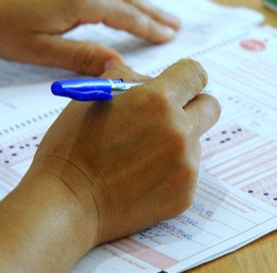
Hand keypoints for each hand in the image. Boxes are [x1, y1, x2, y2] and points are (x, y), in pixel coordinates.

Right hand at [27, 58, 220, 243]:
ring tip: (139, 154)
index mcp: (158, 99)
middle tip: (169, 114)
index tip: (178, 84)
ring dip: (176, 141)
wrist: (66, 201)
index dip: (185, 77)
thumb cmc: (73, 145)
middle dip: (192, 105)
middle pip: (210, 106)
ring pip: (196, 140)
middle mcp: (179, 130)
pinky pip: (187, 171)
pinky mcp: (185, 194)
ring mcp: (186, 165)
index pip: (195, 74)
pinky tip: (139, 176)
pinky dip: (169, 170)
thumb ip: (130, 78)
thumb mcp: (96, 96)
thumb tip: (152, 80)